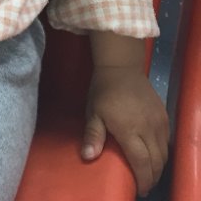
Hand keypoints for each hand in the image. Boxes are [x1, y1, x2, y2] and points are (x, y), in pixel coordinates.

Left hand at [82, 65, 168, 196]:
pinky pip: (167, 140)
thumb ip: (92, 135)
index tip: (139, 189)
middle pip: (157, 162)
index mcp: (129, 129)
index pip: (142, 162)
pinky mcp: (163, 115)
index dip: (143, 179)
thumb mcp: (93, 112)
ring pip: (164, 153)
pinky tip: (154, 155)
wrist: (121, 66)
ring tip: (148, 173)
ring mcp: (158, 121)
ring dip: (158, 166)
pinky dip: (162, 152)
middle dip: (152, 177)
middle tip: (143, 184)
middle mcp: (148, 128)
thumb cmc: (103, 90)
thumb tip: (87, 156)